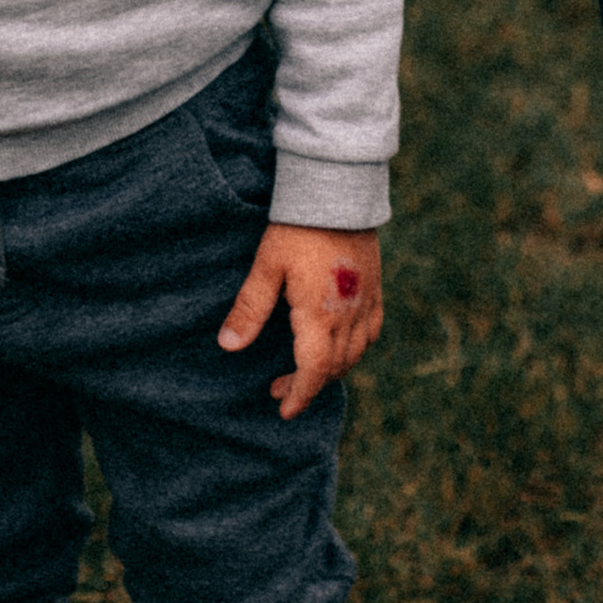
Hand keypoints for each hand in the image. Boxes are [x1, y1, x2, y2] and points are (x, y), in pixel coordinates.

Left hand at [219, 224, 382, 419]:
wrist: (339, 191)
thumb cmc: (298, 227)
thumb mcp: (267, 267)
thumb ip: (249, 309)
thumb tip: (228, 346)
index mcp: (319, 316)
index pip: (313, 371)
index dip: (299, 396)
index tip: (283, 410)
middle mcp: (348, 316)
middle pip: (333, 368)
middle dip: (307, 386)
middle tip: (278, 389)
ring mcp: (365, 302)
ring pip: (354, 354)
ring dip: (330, 370)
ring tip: (305, 370)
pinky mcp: (374, 288)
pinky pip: (370, 332)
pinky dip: (355, 349)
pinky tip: (340, 345)